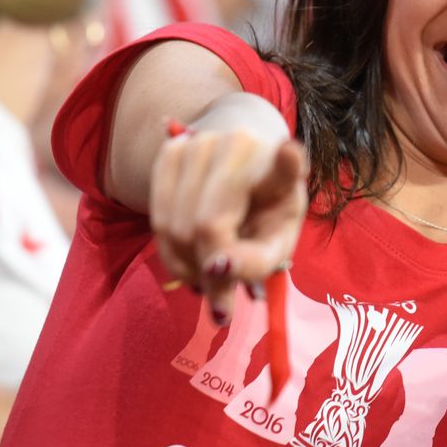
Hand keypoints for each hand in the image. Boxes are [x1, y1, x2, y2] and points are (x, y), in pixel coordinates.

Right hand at [151, 128, 308, 321]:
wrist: (241, 172)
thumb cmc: (264, 215)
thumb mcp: (275, 244)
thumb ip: (255, 263)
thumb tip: (216, 268)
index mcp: (283, 169)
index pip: (287, 163)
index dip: (287, 162)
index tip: (289, 154)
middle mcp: (242, 145)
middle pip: (207, 225)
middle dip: (211, 276)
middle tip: (222, 303)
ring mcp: (201, 143)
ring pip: (174, 227)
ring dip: (188, 269)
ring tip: (209, 278)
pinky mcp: (171, 150)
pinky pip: (157, 219)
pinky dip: (171, 254)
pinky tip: (191, 257)